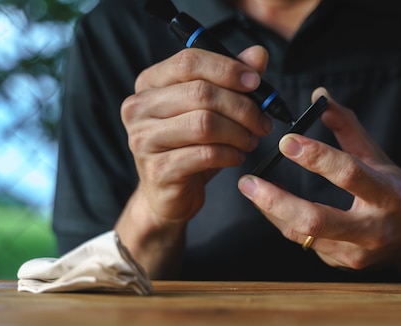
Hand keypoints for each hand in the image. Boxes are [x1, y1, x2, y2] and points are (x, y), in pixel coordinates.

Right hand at [120, 46, 273, 223]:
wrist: (168, 195)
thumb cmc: (188, 147)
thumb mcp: (209, 110)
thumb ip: (230, 79)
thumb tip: (257, 55)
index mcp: (149, 84)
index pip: (189, 62)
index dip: (227, 68)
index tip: (255, 82)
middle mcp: (139, 108)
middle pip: (201, 93)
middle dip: (242, 107)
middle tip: (262, 122)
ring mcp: (143, 140)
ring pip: (205, 124)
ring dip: (238, 132)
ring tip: (250, 141)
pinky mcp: (158, 169)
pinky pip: (205, 155)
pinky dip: (230, 154)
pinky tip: (236, 157)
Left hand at [238, 87, 400, 272]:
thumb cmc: (397, 195)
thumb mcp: (381, 158)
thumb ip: (349, 129)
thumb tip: (320, 97)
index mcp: (387, 196)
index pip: (349, 174)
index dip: (317, 158)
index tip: (286, 141)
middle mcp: (371, 230)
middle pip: (315, 220)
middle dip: (276, 201)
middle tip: (247, 182)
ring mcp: (354, 253)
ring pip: (302, 235)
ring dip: (271, 210)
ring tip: (251, 188)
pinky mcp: (340, 264)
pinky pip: (303, 242)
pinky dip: (283, 221)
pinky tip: (271, 205)